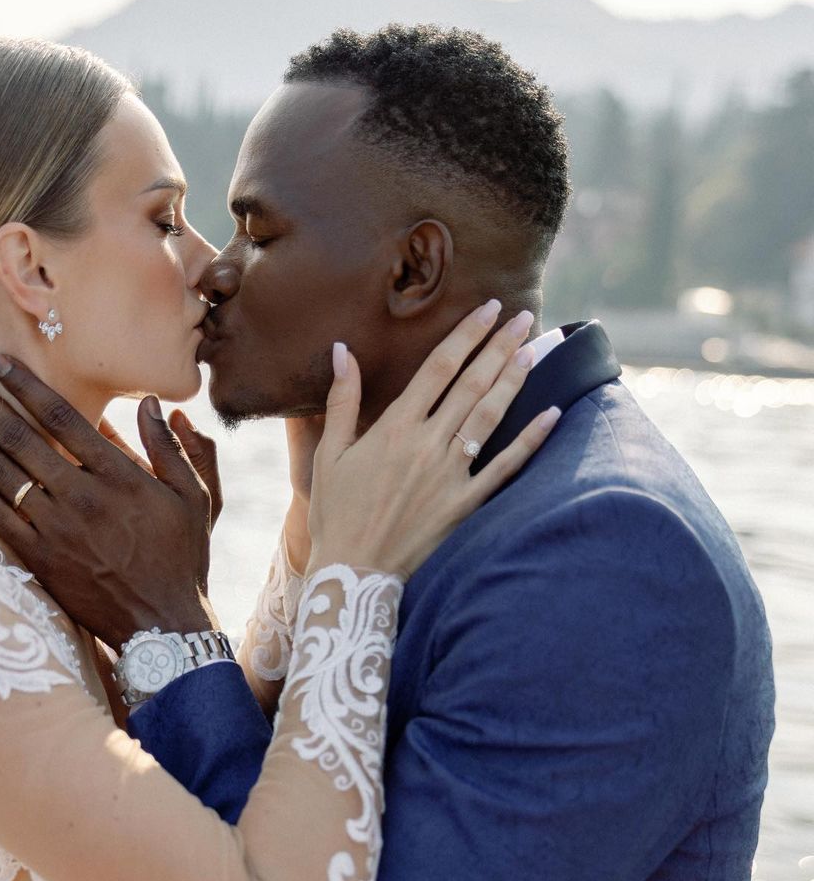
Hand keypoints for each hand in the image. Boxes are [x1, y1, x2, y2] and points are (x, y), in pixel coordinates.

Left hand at [0, 355, 223, 648]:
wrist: (162, 623)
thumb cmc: (182, 558)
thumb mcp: (195, 498)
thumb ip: (173, 448)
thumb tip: (152, 402)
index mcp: (119, 476)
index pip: (62, 417)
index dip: (26, 386)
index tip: (1, 363)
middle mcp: (81, 496)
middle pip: (20, 438)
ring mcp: (56, 529)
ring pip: (1, 474)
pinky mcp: (40, 559)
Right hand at [308, 306, 558, 579]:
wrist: (354, 573)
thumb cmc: (336, 514)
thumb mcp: (328, 455)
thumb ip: (341, 401)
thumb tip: (342, 350)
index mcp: (394, 427)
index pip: (439, 368)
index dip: (466, 334)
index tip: (488, 308)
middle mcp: (428, 444)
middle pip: (471, 384)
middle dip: (499, 346)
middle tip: (523, 316)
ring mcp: (451, 474)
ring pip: (490, 416)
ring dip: (514, 380)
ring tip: (533, 349)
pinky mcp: (466, 504)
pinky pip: (506, 467)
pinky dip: (530, 439)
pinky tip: (552, 414)